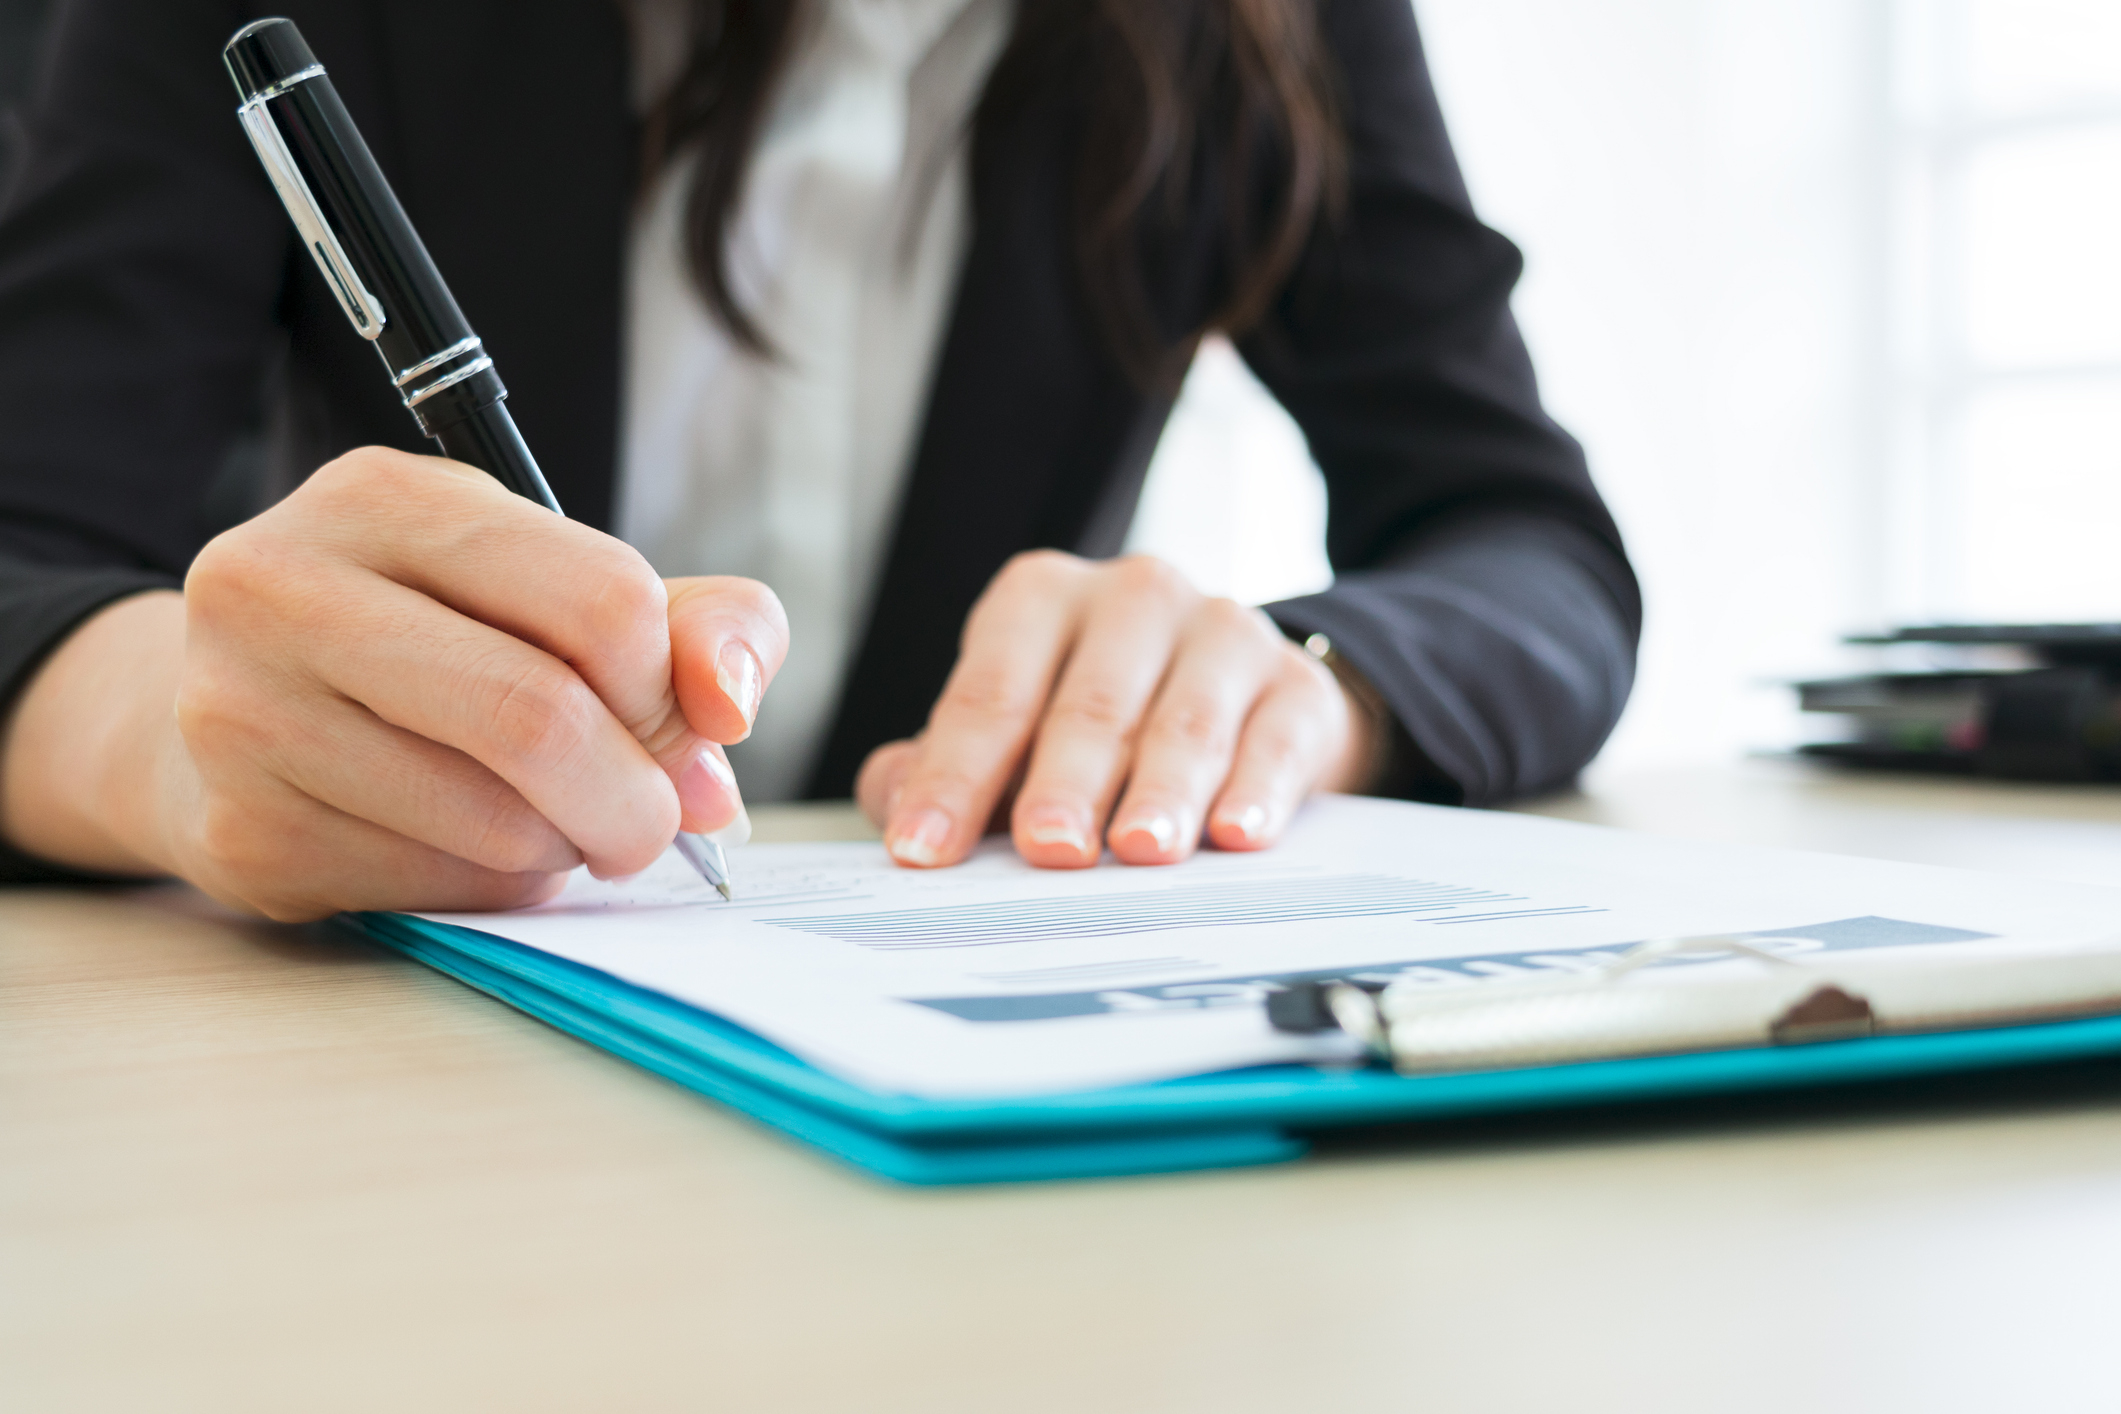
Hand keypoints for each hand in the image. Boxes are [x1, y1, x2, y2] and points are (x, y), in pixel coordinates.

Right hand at [0, 447, 786, 919]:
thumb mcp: (566, 587)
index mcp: (386, 498)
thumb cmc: (444, 640)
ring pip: (496, 825)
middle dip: (636, 797)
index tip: (674, 724)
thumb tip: (728, 708)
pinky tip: (470, 848)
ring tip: (551, 820)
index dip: (670, 690)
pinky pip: (440, 893)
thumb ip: (696, 625)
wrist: (241, 713)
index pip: (604, 601)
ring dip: (566, 847)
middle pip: (539, 719)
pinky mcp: (246, 836)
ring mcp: (244, 715)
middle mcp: (286, 588)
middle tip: (653, 820)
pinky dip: (497, 891)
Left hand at [855, 552, 1378, 868]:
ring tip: (1142, 850)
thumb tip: (898, 809)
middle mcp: (1133, 598)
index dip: (954, 776)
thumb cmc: (1099, 723)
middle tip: (1048, 850)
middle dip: (1065, 783)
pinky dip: (1256, 790)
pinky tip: (1237, 835)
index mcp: (1041, 600)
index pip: (990, 693)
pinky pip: (1276, 739)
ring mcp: (1222, 633)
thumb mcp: (1013, 731)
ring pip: (1185, 720)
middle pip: (1090, 704)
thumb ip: (945, 768)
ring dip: (1162, 791)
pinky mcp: (1296, 684)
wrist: (1238, 700)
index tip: (925, 849)